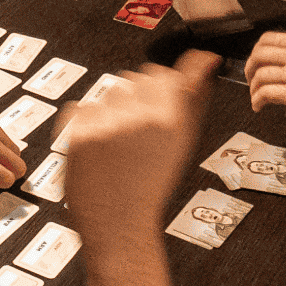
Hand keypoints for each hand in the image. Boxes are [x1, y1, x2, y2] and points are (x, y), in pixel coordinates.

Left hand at [61, 50, 218, 226]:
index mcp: (171, 121)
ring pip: (110, 90)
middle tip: (138, 128)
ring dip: (114, 107)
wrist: (117, 223)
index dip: (165, 83)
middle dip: (140, 96)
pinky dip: (87, 120)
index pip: (167, 74)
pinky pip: (81, 105)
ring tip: (118, 141)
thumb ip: (195, 98)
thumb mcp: (182, 144)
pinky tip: (98, 144)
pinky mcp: (79, 132)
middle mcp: (140, 119)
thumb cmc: (149, 189)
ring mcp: (107, 125)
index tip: (166, 87)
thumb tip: (205, 62)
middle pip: (138, 77)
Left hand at [243, 31, 285, 111]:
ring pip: (260, 74)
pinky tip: (258, 106)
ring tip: (255, 96)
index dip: (256, 49)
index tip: (255, 60)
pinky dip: (257, 100)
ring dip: (252, 87)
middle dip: (249, 67)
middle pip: (259, 55)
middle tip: (250, 79)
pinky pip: (266, 93)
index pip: (270, 39)